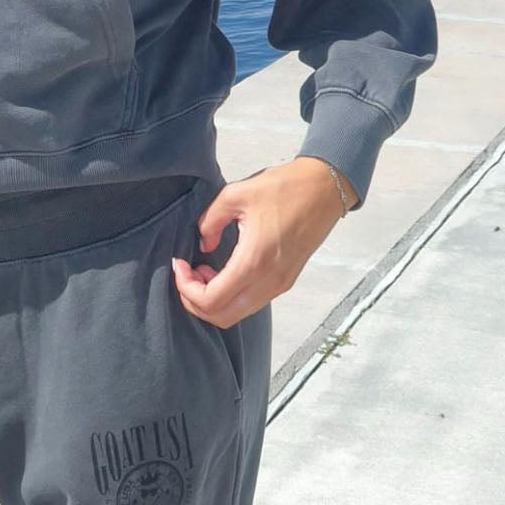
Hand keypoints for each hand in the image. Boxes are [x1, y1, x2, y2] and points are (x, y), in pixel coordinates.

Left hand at [171, 159, 352, 327]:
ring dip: (213, 300)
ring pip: (236, 314)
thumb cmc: (285, 187)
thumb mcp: (236, 194)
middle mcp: (269, 281)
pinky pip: (250, 303)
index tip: (179, 264)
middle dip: (195, 301)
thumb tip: (203, 244)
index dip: (185, 288)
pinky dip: (230, 297)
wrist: (325, 188)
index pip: (211, 300)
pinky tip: (223, 271)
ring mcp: (280, 285)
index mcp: (254, 261)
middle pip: (221, 317)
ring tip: (203, 270)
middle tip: (186, 273)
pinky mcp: (286, 282)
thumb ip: (210, 221)